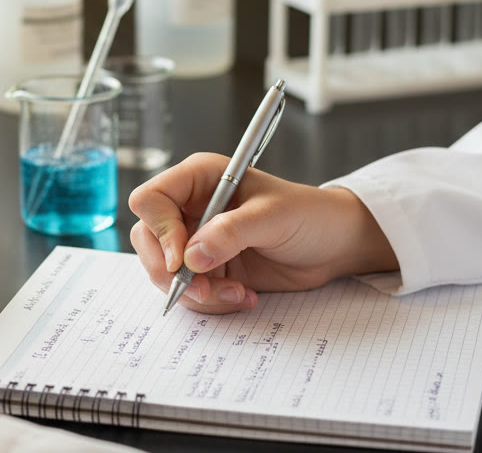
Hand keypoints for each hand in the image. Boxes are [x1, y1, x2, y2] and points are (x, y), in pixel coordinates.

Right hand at [129, 153, 396, 314]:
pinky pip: (190, 292)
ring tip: (237, 293)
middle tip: (203, 289)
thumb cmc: (309, 215)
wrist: (333, 245)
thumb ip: (231, 232)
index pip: (152, 200)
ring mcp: (197, 240)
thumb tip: (191, 257)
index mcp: (200, 179)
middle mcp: (191, 208)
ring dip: (197, 293)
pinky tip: (245, 295)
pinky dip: (213, 302)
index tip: (182, 259)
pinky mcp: (209, 269)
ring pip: (165, 273)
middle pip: (147, 241)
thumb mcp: (272, 217)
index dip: (159, 230)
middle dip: (171, 272)